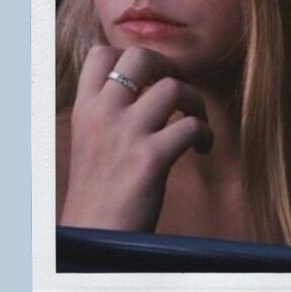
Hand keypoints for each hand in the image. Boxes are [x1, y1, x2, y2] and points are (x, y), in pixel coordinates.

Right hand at [59, 45, 213, 232]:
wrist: (94, 238)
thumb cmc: (98, 194)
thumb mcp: (90, 142)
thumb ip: (108, 114)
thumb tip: (142, 88)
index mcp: (85, 110)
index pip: (101, 54)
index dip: (131, 57)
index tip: (149, 79)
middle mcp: (102, 115)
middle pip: (140, 57)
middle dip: (168, 67)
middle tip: (177, 91)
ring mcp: (126, 134)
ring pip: (173, 87)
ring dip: (195, 102)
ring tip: (195, 122)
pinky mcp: (150, 159)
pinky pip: (191, 126)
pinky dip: (206, 135)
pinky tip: (203, 149)